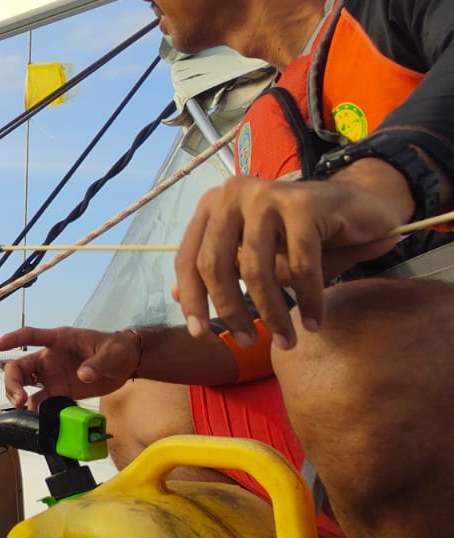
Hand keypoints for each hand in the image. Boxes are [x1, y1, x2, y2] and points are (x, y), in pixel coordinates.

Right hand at [0, 325, 138, 408]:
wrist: (129, 365)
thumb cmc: (119, 349)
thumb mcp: (112, 353)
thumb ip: (97, 363)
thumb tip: (84, 375)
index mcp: (59, 341)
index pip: (31, 336)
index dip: (14, 339)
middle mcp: (50, 358)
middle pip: (20, 366)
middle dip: (13, 381)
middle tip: (19, 398)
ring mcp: (53, 376)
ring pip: (24, 384)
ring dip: (17, 394)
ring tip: (23, 407)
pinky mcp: (60, 391)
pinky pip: (40, 400)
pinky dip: (35, 409)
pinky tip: (37, 416)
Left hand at [174, 165, 408, 348]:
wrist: (363, 207)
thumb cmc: (305, 237)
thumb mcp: (256, 254)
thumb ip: (221, 268)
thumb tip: (175, 294)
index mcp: (213, 205)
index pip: (188, 258)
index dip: (192, 300)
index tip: (201, 335)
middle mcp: (233, 194)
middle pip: (215, 265)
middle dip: (230, 311)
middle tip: (247, 343)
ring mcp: (266, 195)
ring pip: (256, 270)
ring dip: (272, 313)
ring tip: (287, 340)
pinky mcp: (303, 205)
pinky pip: (301, 266)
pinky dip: (308, 300)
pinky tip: (314, 323)